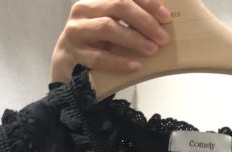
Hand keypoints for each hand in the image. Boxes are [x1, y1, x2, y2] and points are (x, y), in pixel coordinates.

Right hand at [51, 0, 171, 82]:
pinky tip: (135, 66)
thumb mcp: (110, 28)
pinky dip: (119, 61)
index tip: (165, 17)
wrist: (66, 65)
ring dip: (134, 39)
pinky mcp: (74, 54)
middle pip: (118, 6)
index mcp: (95, 1)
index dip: (147, 3)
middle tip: (162, 37)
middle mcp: (83, 10)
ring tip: (152, 50)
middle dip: (144, 21)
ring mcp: (76, 31)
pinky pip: (99, 56)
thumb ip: (128, 22)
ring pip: (108, 27)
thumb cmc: (94, 45)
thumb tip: (159, 25)